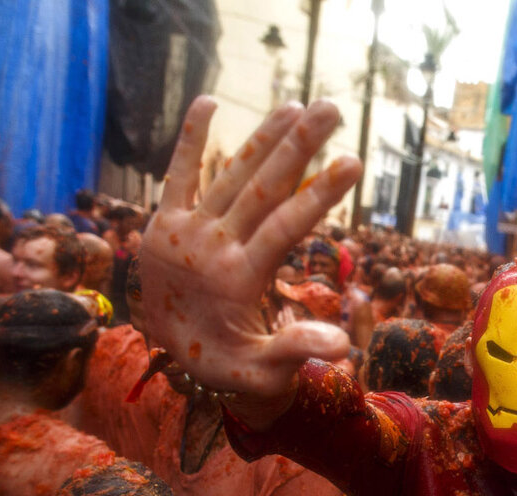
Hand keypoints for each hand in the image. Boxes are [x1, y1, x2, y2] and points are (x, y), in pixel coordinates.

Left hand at [140, 97, 361, 396]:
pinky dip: (191, 141)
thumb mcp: (263, 372)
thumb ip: (297, 351)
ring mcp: (185, 232)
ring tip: (297, 104)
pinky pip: (177, 176)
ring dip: (263, 138)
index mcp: (238, 280)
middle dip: (298, 147)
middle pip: (261, 189)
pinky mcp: (164, 223)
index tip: (352, 163)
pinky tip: (208, 102)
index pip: (283, 228)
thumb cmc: (229, 365)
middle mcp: (211, 248)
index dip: (318, 194)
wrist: (169, 359)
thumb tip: (344, 345)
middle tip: (331, 109)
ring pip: (230, 176)